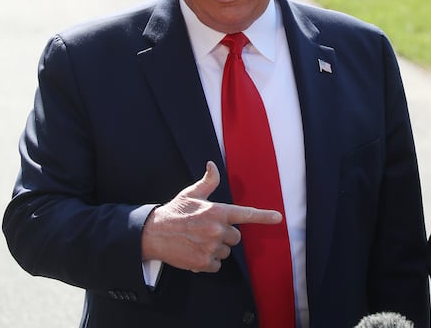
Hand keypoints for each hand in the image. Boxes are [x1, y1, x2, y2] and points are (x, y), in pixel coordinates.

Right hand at [141, 161, 281, 272]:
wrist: (152, 234)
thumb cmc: (174, 212)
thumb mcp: (191, 194)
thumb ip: (208, 182)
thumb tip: (212, 165)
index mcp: (217, 212)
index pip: (246, 214)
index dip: (263, 216)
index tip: (278, 218)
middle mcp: (217, 230)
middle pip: (236, 237)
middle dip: (225, 235)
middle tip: (207, 231)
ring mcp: (210, 247)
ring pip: (226, 251)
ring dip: (217, 249)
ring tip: (199, 241)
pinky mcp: (203, 262)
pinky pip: (217, 265)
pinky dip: (208, 261)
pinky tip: (195, 252)